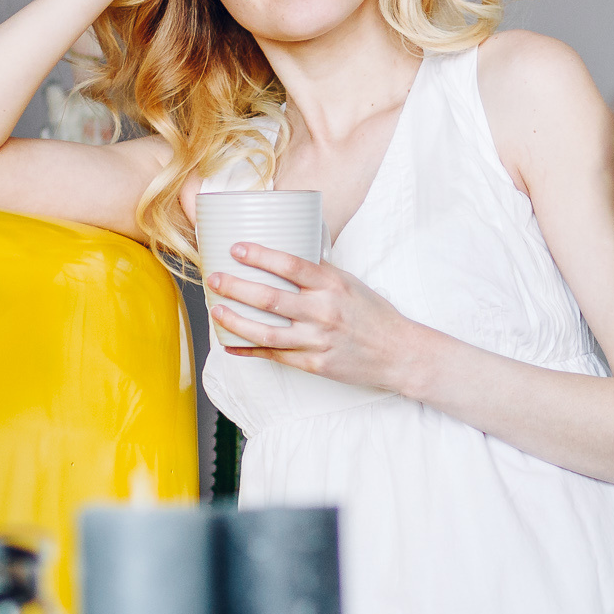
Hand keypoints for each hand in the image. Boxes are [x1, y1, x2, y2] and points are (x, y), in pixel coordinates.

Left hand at [208, 242, 431, 394]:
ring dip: (235, 321)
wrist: (398, 353)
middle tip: (214, 278)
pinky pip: (274, 356)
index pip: (290, 265)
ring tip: (216, 311)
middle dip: (236, 287)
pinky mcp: (314, 364)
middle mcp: (323, 311)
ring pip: (265, 331)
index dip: (260, 256)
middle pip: (269, 298)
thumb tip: (290, 253)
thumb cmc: (373, 314)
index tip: (236, 249)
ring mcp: (317, 340)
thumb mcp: (351, 284)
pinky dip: (248, 350)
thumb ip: (320, 272)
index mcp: (332, 285)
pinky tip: (230, 344)